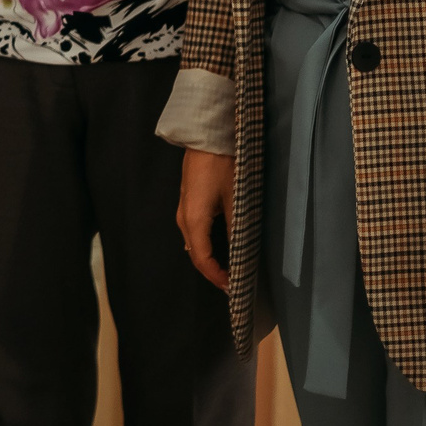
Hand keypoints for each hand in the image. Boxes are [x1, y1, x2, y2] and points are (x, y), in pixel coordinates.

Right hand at [177, 148, 233, 289]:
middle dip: (213, 271)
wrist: (206, 136)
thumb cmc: (223, 166)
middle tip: (235, 283)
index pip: (202, 260)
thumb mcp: (235, 199)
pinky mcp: (188, 202)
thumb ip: (236, 229)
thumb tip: (242, 255)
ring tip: (230, 268)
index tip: (234, 289)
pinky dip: (206, 245)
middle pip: (196, 254)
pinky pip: (194, 232)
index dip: (217, 278)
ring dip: (210, 259)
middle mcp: (183, 219)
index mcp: (193, 221)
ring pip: (194, 243)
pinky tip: (221, 247)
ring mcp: (183, 210)